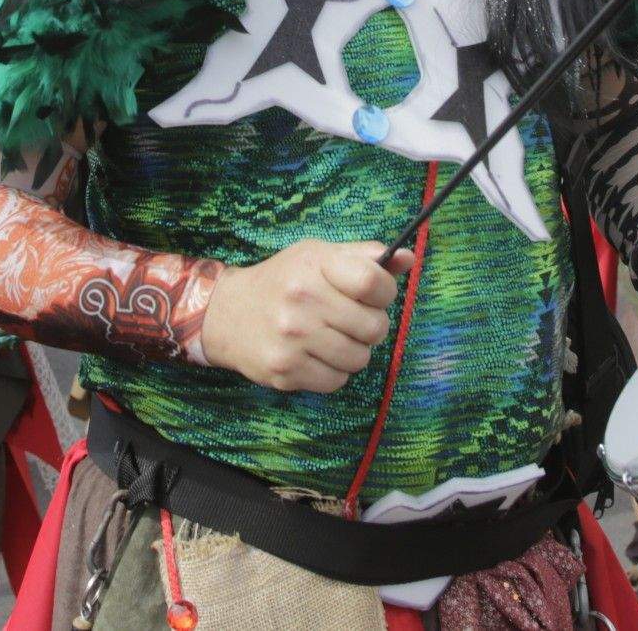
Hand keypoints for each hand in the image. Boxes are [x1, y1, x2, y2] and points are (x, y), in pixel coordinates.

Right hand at [198, 238, 403, 393]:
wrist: (228, 314)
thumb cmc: (284, 281)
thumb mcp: (319, 256)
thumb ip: (365, 257)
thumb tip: (409, 259)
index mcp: (315, 264)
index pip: (373, 282)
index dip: (385, 292)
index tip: (374, 294)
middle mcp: (302, 300)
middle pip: (374, 327)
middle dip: (369, 326)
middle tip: (348, 319)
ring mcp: (292, 338)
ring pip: (359, 359)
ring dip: (352, 351)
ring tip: (330, 337)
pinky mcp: (284, 371)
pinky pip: (336, 381)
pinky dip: (333, 372)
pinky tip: (314, 355)